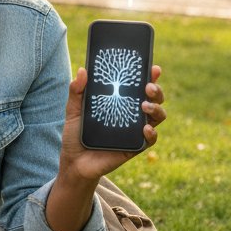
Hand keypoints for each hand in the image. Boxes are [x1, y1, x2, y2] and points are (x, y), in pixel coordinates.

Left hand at [58, 65, 166, 182]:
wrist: (74, 162)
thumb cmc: (76, 134)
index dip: (149, 75)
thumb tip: (82, 71)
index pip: (138, 85)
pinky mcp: (135, 147)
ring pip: (157, 116)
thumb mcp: (73, 110)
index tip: (154, 68)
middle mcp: (131, 113)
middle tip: (148, 86)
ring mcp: (135, 130)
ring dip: (157, 108)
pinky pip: (150, 139)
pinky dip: (152, 133)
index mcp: (120, 101)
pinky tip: (145, 128)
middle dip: (156, 90)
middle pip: (154, 98)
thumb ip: (76, 91)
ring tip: (145, 105)